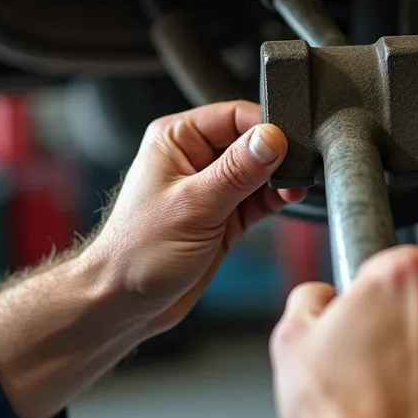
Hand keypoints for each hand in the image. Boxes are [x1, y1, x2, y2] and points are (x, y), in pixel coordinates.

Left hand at [79, 100, 304, 332]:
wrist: (126, 302)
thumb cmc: (138, 253)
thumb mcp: (194, 205)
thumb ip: (237, 171)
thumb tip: (272, 138)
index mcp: (176, 139)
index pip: (233, 115)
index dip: (264, 128)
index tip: (285, 147)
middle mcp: (194, 158)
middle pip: (251, 141)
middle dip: (276, 156)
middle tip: (291, 173)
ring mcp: (211, 188)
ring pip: (260, 171)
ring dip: (278, 180)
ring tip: (291, 190)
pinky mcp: (225, 216)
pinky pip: (259, 198)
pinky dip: (276, 199)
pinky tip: (286, 200)